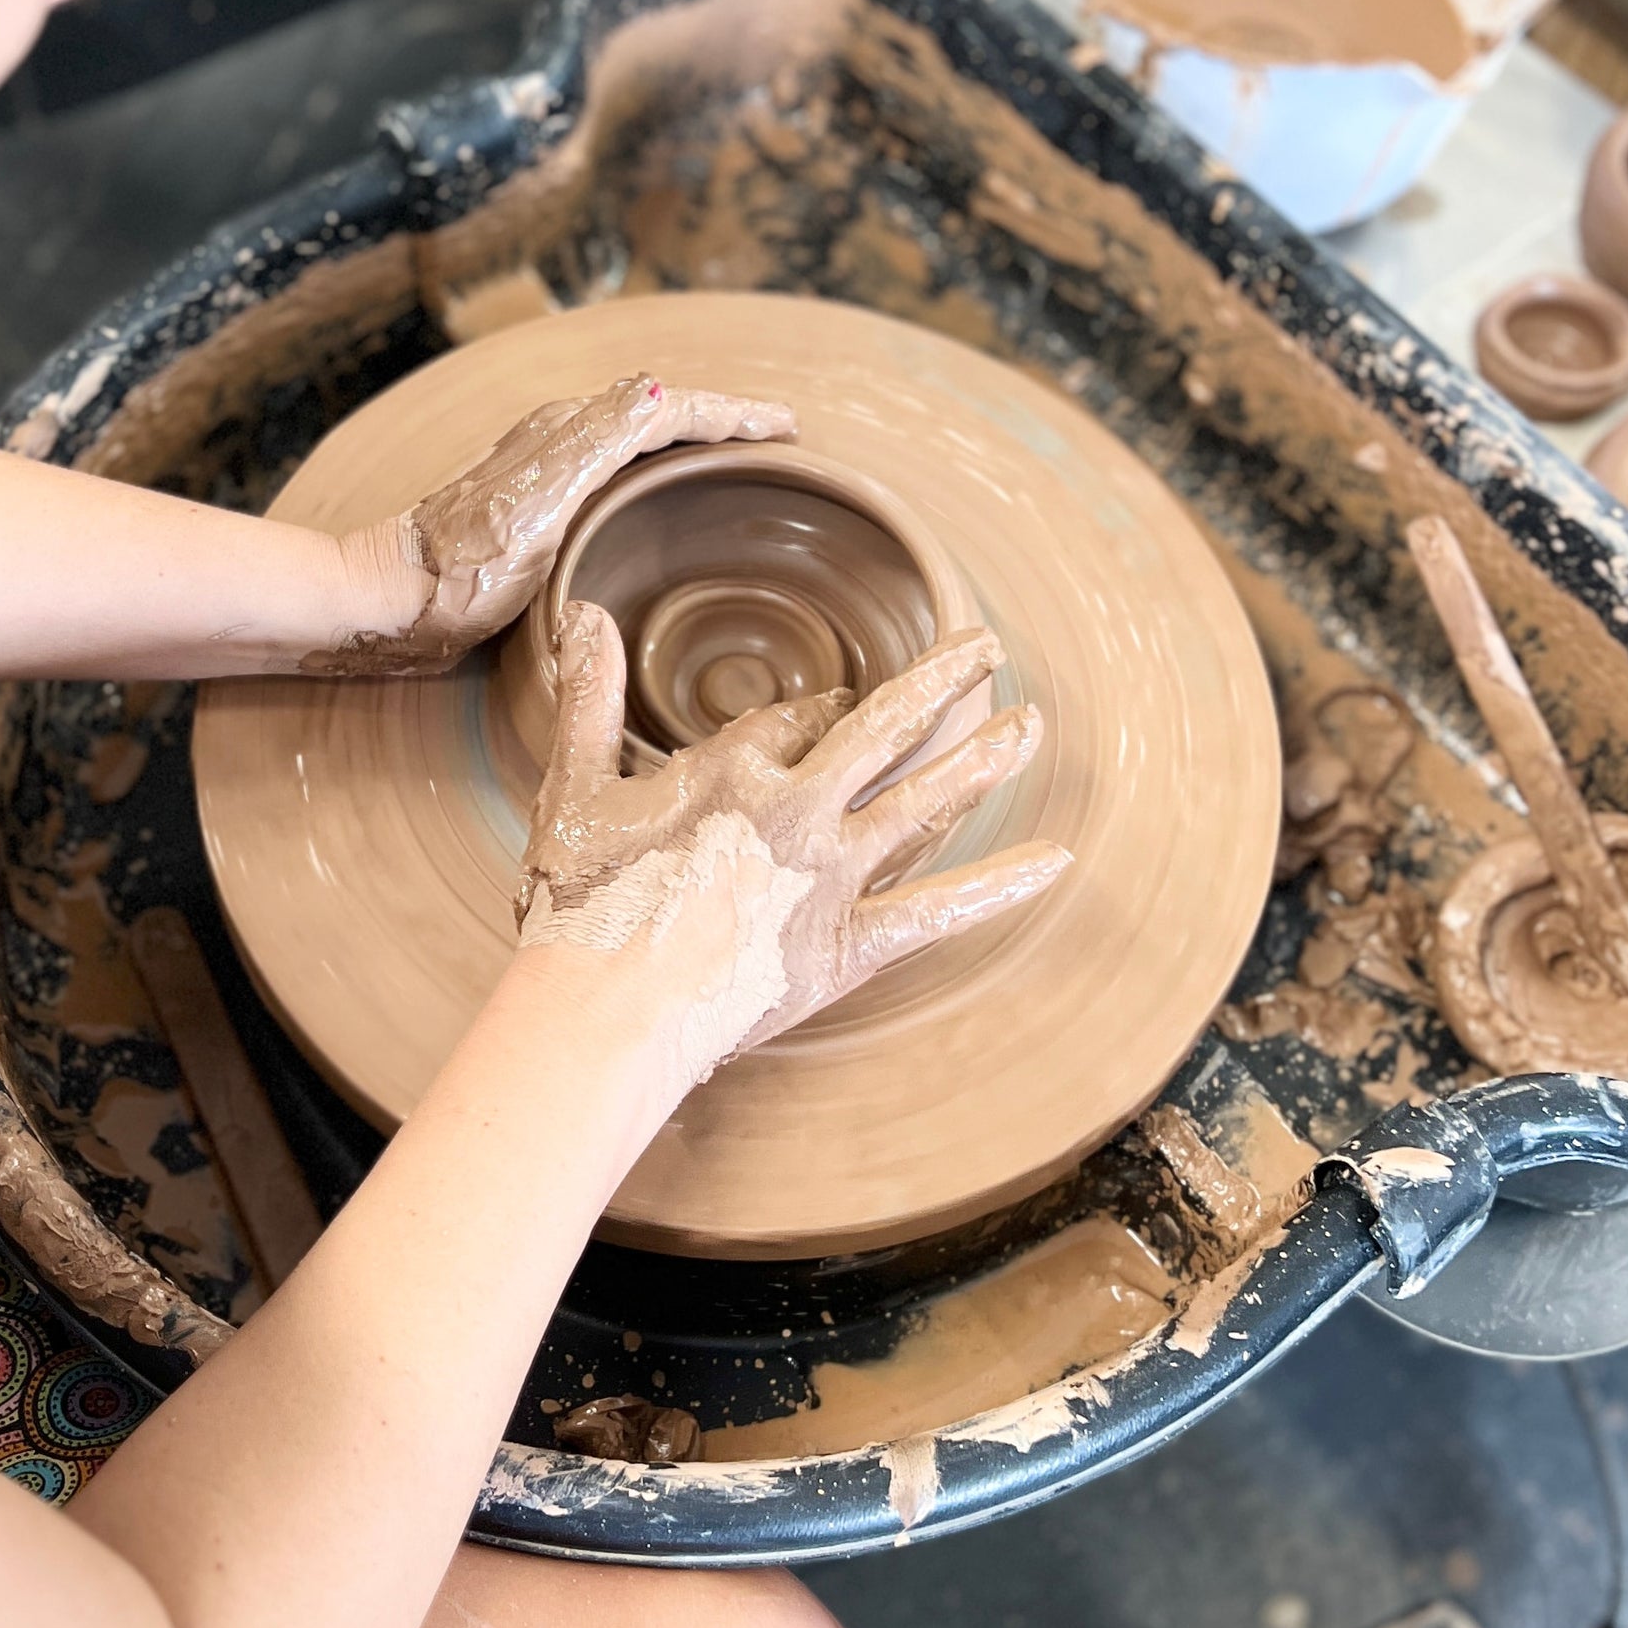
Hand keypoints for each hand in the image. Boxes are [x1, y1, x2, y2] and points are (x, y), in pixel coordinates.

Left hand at [313, 375, 794, 676]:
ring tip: (735, 455)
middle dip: (721, 416)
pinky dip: (655, 465)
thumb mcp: (539, 506)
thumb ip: (597, 441)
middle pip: (659, 409)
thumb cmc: (463, 569)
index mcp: (571, 433)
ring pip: (636, 434)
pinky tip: (660, 497)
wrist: (391, 601)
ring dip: (690, 436)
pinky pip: (613, 466)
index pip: (672, 405)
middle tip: (775, 436)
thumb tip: (659, 388)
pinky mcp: (532, 502)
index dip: (734, 413)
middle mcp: (559, 438)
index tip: (786, 427)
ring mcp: (544, 469)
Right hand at [515, 601, 1071, 1093]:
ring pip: (924, 803)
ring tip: (1031, 723)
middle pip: (884, 731)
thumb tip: (587, 615)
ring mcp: (831, 876)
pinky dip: (997, 887)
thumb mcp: (575, 786)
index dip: (820, 711)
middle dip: (940, 682)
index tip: (840, 704)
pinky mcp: (848, 945)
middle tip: (987, 647)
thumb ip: (589, 696)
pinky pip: (937, 911)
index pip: (798, 719)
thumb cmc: (580, 905)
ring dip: (982, 759)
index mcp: (734, 768)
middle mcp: (797, 809)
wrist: (604, 1012)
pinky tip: (1053, 862)